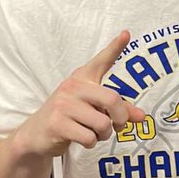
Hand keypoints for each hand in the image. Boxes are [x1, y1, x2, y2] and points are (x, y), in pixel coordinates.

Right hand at [14, 31, 146, 158]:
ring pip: (103, 124)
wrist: (36, 134)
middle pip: (113, 100)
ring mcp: (63, 104)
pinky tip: (81, 139)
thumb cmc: (70, 117)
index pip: (101, 61)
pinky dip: (91, 143)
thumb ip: (118, 110)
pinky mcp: (57, 124)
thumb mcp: (93, 109)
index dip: (115, 48)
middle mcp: (73, 86)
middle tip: (117, 126)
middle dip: (121, 119)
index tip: (127, 34)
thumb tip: (142, 116)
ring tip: (94, 133)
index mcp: (83, 78)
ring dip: (104, 135)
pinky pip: (89, 137)